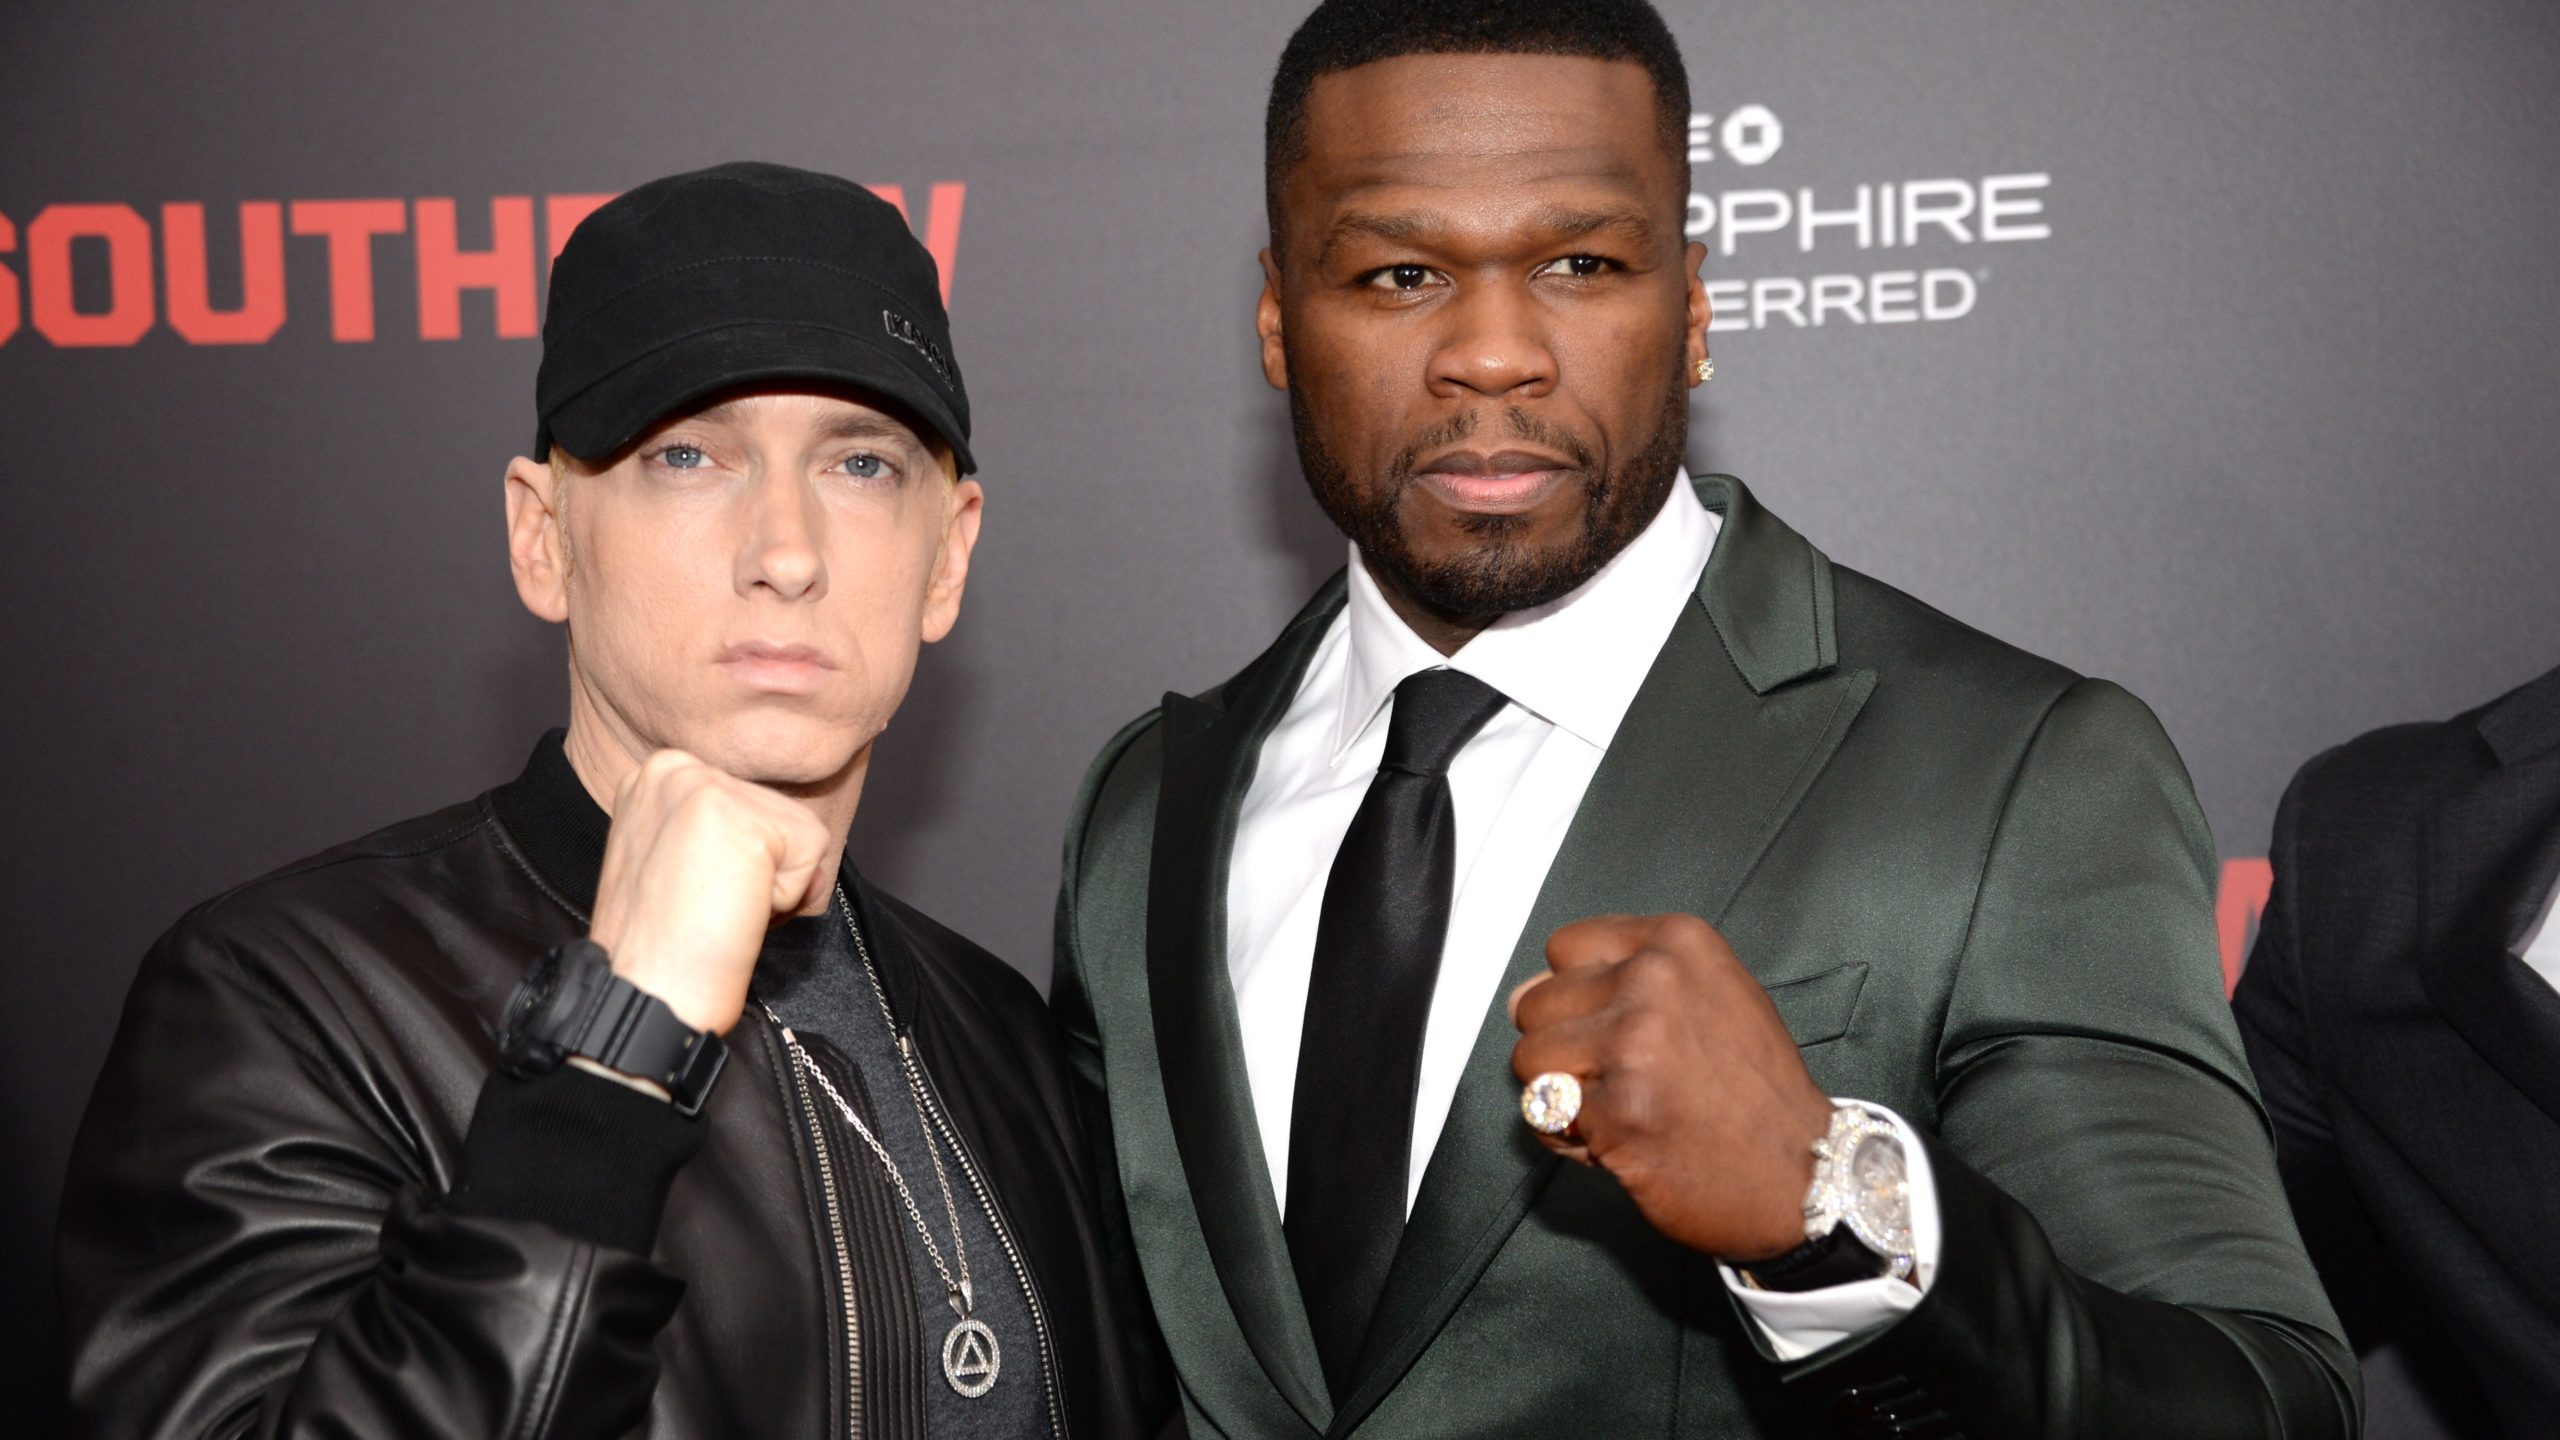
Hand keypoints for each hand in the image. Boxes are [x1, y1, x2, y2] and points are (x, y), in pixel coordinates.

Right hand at [585, 749, 834, 1034]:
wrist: (646, 994)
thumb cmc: (662, 948)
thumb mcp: (682, 864)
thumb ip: (730, 837)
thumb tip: (803, 846)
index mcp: (654, 779)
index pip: (748, 808)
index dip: (741, 864)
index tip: (696, 895)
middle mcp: (672, 769)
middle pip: (776, 815)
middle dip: (761, 872)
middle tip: (708, 909)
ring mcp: (704, 786)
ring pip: (798, 833)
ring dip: (774, 887)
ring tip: (717, 910)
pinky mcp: (739, 816)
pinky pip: (812, 854)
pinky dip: (785, 898)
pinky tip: (733, 911)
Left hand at [1510, 913, 1834, 1261]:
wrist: (1805, 1173)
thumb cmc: (1754, 1090)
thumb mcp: (1709, 996)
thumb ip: (1621, 981)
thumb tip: (1519, 994)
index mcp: (1677, 942)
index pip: (1563, 948)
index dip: (1575, 996)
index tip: (1612, 1027)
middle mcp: (1654, 981)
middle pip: (1537, 1004)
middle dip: (1563, 1049)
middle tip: (1621, 1081)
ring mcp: (1635, 1044)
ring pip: (1529, 1059)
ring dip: (1560, 1095)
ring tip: (1618, 1110)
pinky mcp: (1619, 1110)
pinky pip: (1543, 1115)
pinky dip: (1570, 1138)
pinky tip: (1622, 1142)